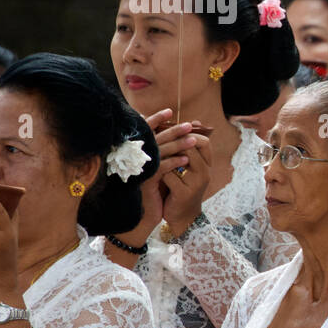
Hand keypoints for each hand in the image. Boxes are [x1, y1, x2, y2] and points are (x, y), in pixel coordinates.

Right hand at [113, 109, 184, 246]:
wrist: (141, 217)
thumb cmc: (151, 192)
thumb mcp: (157, 170)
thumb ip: (162, 153)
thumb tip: (174, 134)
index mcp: (136, 154)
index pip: (145, 132)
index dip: (155, 120)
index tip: (169, 110)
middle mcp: (134, 159)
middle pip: (154, 139)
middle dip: (172, 130)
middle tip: (188, 124)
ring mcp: (138, 170)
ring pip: (159, 152)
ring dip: (178, 144)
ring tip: (193, 139)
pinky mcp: (144, 182)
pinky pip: (160, 169)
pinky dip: (174, 163)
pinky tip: (186, 160)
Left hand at [160, 130, 211, 236]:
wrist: (183, 217)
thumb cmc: (181, 188)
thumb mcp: (188, 169)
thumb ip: (187, 150)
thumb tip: (192, 123)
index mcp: (207, 165)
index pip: (204, 142)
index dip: (189, 134)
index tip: (173, 134)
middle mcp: (205, 173)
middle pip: (190, 147)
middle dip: (173, 142)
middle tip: (157, 141)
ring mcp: (196, 183)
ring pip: (179, 159)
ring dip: (165, 155)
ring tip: (152, 154)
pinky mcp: (184, 193)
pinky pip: (169, 175)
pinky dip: (159, 172)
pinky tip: (150, 172)